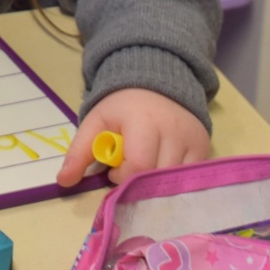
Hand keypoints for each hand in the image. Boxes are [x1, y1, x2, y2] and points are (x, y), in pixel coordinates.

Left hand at [56, 88, 208, 186]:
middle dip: (139, 184)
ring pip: (176, 182)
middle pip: (158, 178)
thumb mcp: (96, 123)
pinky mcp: (206, 148)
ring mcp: (194, 140)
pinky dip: (175, 182)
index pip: (138, 167)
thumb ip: (79, 152)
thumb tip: (63, 182)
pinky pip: (191, 178)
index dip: (123, 177)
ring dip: (157, 185)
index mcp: (144, 122)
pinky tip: (162, 170)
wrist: (156, 84)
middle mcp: (174, 130)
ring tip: (145, 169)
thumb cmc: (122, 108)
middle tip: (129, 171)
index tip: (114, 169)